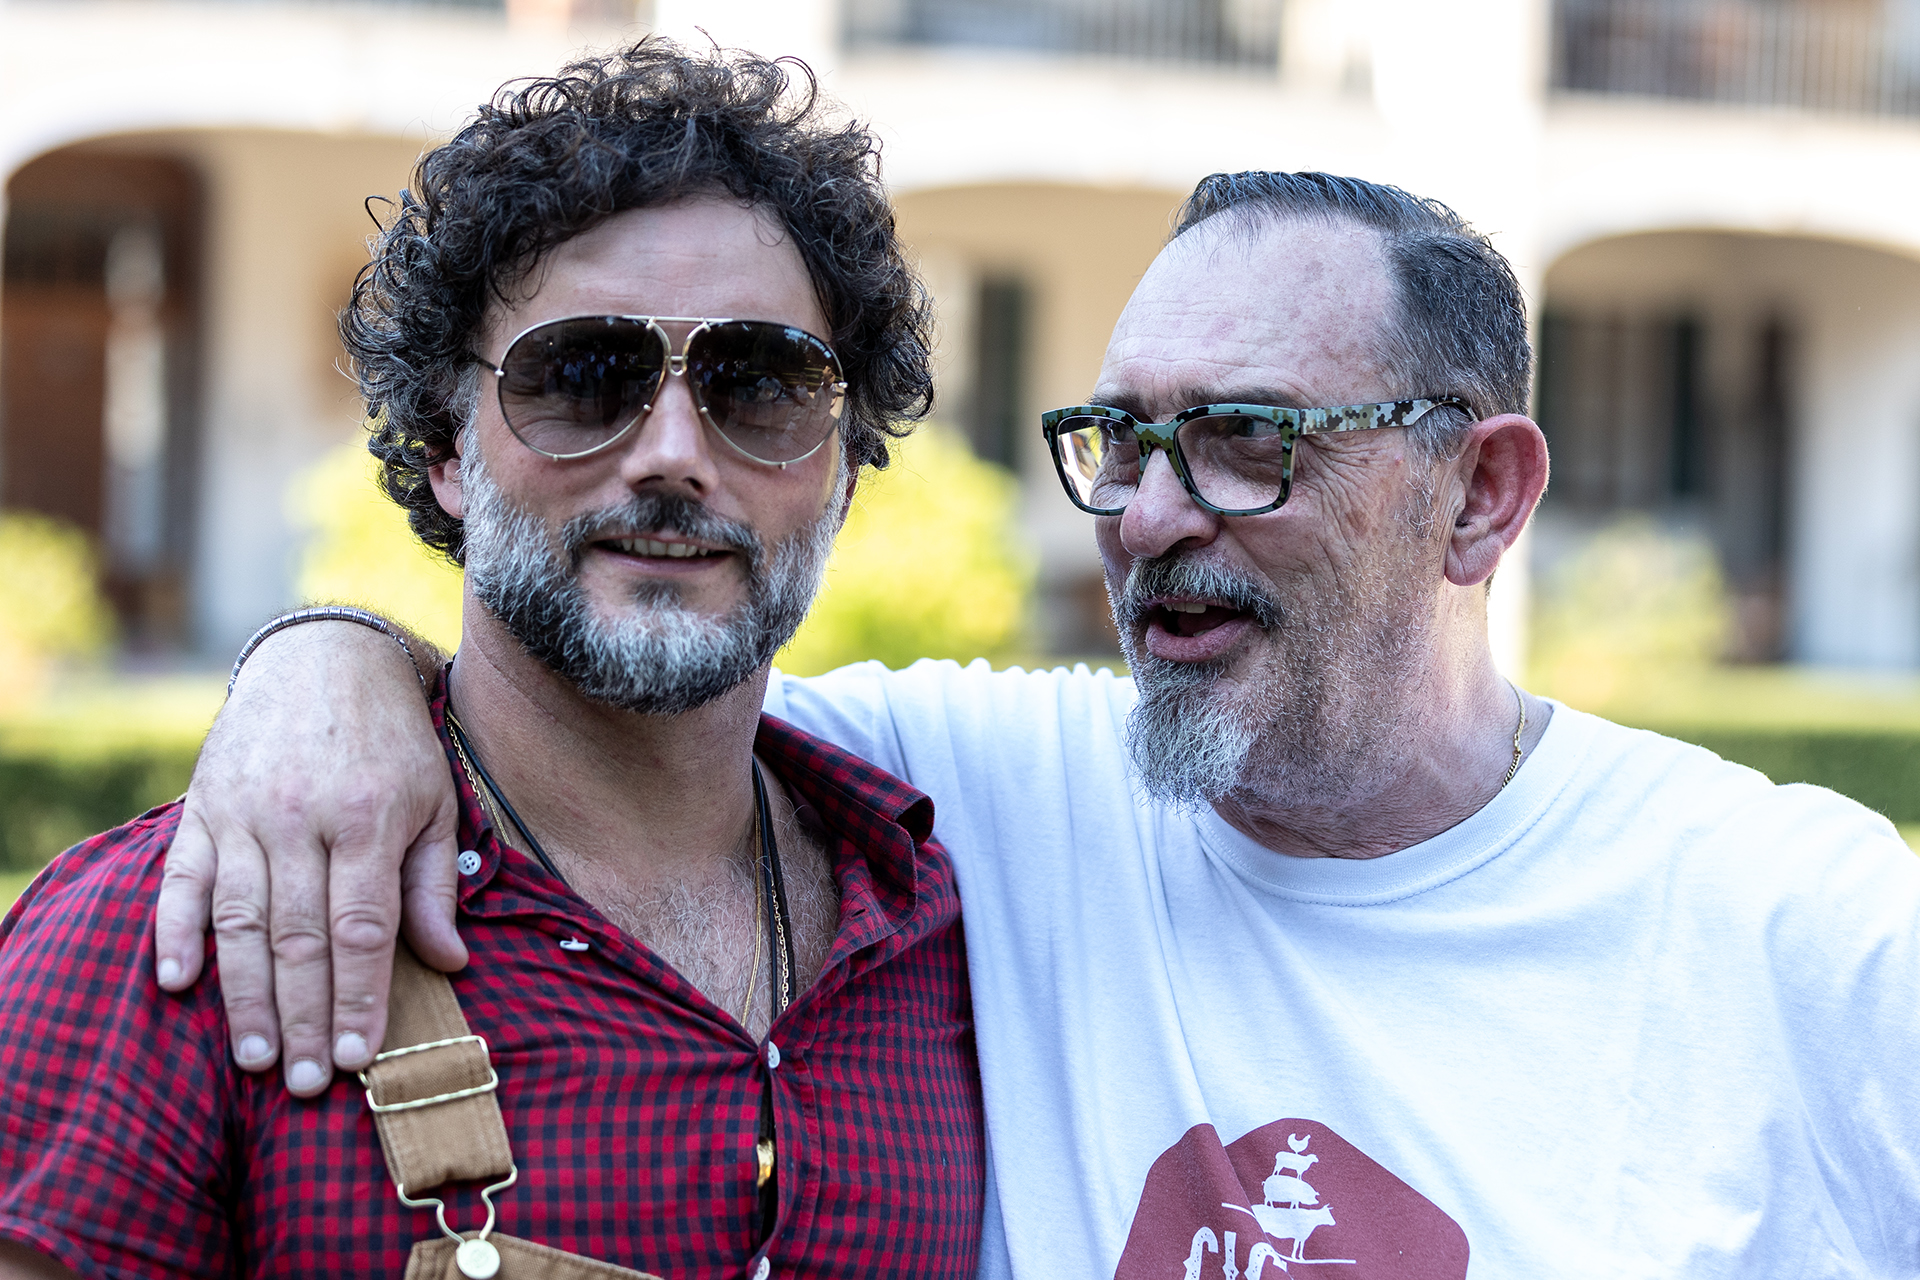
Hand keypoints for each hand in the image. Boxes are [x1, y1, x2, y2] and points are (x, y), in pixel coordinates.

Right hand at [153, 620, 466, 1096]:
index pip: (362, 928)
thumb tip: (451, 961)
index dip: (359, 997)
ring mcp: (246, 813)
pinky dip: (173, 931)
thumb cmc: (393, 741)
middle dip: (303, 1017)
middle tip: (304, 1084)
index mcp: (370, 818)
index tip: (359, 1057)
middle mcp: (303, 818)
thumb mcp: (435, 800)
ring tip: (253, 1058)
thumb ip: (433, 884)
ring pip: (241, 920)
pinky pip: (181, 878)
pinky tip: (175, 982)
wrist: (323, 657)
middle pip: (300, 937)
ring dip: (244, 996)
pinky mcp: (203, 807)